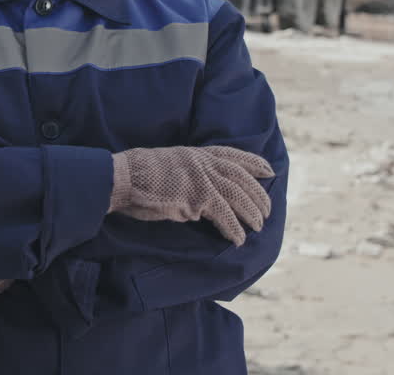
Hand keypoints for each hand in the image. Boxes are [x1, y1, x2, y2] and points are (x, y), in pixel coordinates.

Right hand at [108, 145, 274, 246]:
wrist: (124, 177)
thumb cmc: (140, 175)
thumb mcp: (170, 165)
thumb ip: (190, 175)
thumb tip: (202, 200)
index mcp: (197, 153)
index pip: (233, 155)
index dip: (254, 163)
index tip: (269, 170)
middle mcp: (203, 163)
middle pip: (241, 177)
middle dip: (258, 194)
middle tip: (267, 210)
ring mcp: (201, 178)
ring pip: (237, 195)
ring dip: (251, 212)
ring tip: (259, 226)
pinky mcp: (197, 197)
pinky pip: (224, 215)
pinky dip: (233, 228)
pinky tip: (238, 239)